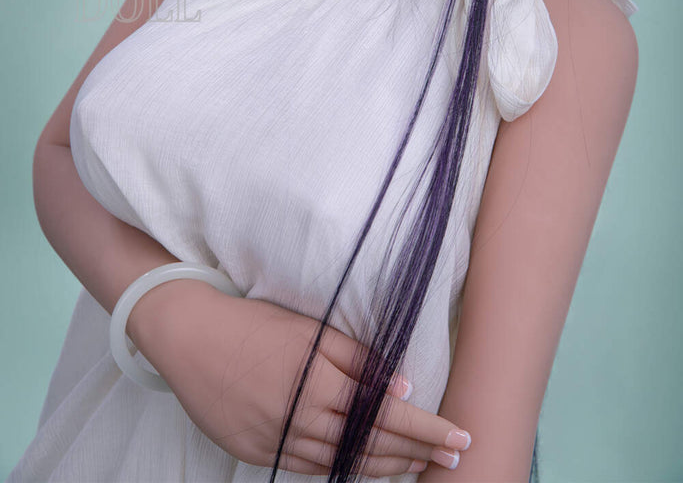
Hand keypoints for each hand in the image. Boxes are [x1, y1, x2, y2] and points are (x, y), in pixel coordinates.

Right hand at [134, 282, 470, 476]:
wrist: (190, 339)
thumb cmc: (253, 324)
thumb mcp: (310, 328)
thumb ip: (358, 357)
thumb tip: (402, 384)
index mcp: (318, 383)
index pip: (387, 415)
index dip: (427, 429)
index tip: (460, 436)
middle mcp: (301, 420)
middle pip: (371, 447)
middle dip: (417, 454)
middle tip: (452, 459)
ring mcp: (279, 442)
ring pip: (344, 465)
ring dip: (385, 468)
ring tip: (418, 467)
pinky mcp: (259, 454)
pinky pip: (311, 468)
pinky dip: (344, 470)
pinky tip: (365, 469)